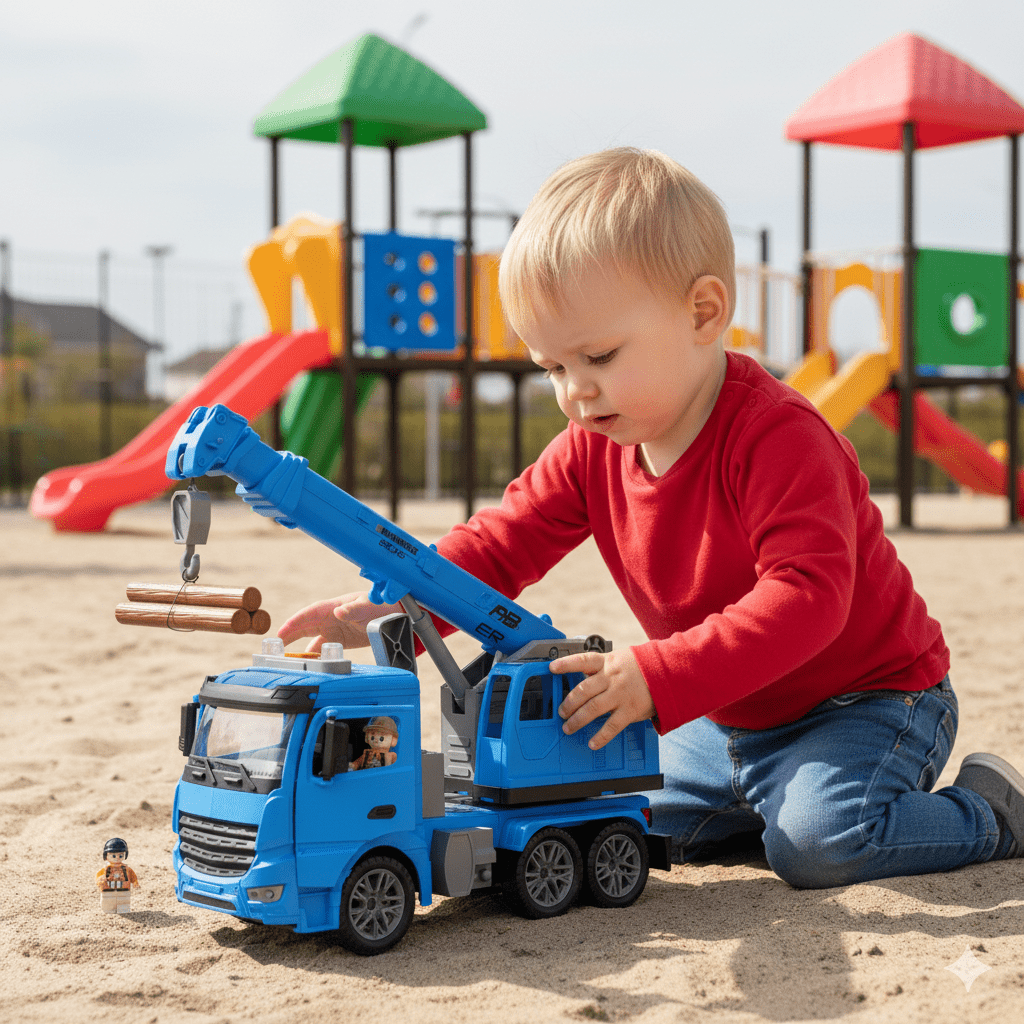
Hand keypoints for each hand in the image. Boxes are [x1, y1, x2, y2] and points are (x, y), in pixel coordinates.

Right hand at [276, 591, 402, 651]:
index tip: (281, 633)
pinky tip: (308, 665)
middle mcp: (330, 618)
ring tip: (287, 660)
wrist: (394, 614)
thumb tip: (339, 612)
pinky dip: (315, 656)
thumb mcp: (367, 605)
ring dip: (300, 648)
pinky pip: (323, 648)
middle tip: (274, 647)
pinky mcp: (340, 640)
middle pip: (304, 626)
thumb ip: (353, 608)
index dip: (294, 623)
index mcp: (333, 607)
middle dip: (289, 635)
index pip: (309, 614)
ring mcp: (334, 629)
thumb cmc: (379, 604)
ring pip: (311, 639)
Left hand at [552, 648, 654, 750]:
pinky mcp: (630, 710)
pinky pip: (611, 726)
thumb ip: (601, 668)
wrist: (668, 672)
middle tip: (561, 712)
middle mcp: (612, 678)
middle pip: (583, 690)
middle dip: (568, 703)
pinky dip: (600, 736)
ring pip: (593, 709)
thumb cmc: (640, 667)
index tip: (552, 668)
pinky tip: (592, 743)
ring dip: (577, 720)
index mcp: (607, 662)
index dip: (566, 664)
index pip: (582, 660)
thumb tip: (580, 677)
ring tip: (569, 727)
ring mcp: (620, 694)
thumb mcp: (619, 659)